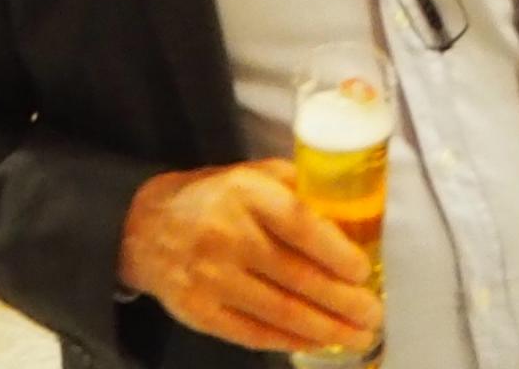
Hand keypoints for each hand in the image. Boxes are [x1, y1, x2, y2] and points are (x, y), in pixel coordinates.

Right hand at [116, 164, 377, 354]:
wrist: (145, 227)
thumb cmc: (215, 199)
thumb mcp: (253, 175)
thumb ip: (298, 189)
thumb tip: (351, 218)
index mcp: (246, 193)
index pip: (299, 225)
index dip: (336, 253)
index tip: (364, 271)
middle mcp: (227, 235)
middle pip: (296, 276)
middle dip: (343, 302)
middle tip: (373, 315)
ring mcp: (211, 278)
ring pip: (280, 312)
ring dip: (326, 329)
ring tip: (357, 336)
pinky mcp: (199, 312)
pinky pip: (254, 334)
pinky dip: (291, 341)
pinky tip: (318, 343)